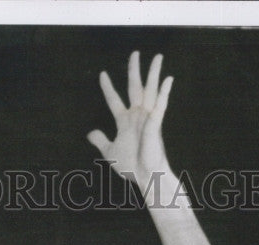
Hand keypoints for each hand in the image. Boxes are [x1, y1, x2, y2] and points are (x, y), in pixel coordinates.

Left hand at [87, 51, 173, 191]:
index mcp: (124, 122)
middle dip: (134, 70)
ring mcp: (147, 118)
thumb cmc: (131, 166)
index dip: (107, 87)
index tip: (102, 74)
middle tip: (134, 53)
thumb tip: (90, 132)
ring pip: (150, 90)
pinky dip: (164, 92)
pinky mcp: (156, 124)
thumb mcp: (110, 152)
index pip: (114, 100)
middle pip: (134, 87)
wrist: (145, 177)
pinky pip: (161, 105)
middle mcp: (137, 116)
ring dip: (154, 73)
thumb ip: (101, 140)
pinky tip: (168, 79)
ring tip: (157, 56)